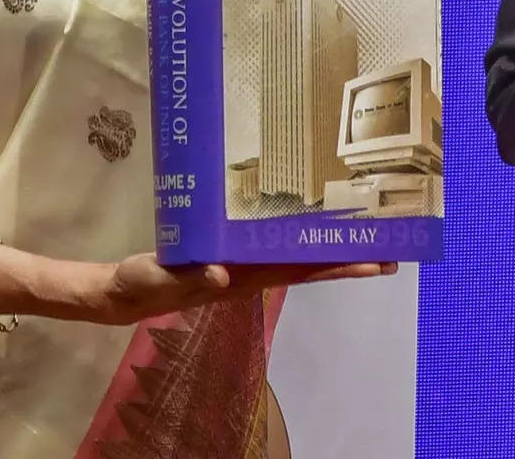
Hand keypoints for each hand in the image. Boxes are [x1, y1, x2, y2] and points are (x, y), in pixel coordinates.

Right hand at [94, 255, 396, 325]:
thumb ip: (186, 277)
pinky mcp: (229, 252)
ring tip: (364, 234)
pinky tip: (307, 222)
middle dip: (349, 258)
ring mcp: (242, 264)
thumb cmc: (140, 285)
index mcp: (241, 276)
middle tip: (392, 249)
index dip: (337, 266)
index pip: (299, 270)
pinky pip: (272, 244)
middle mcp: (250, 271)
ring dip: (328, 248)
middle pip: (309, 265)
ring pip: (295, 255)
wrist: (122, 291)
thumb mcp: (157, 278)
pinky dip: (295, 235)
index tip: (374, 261)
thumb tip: (221, 272)